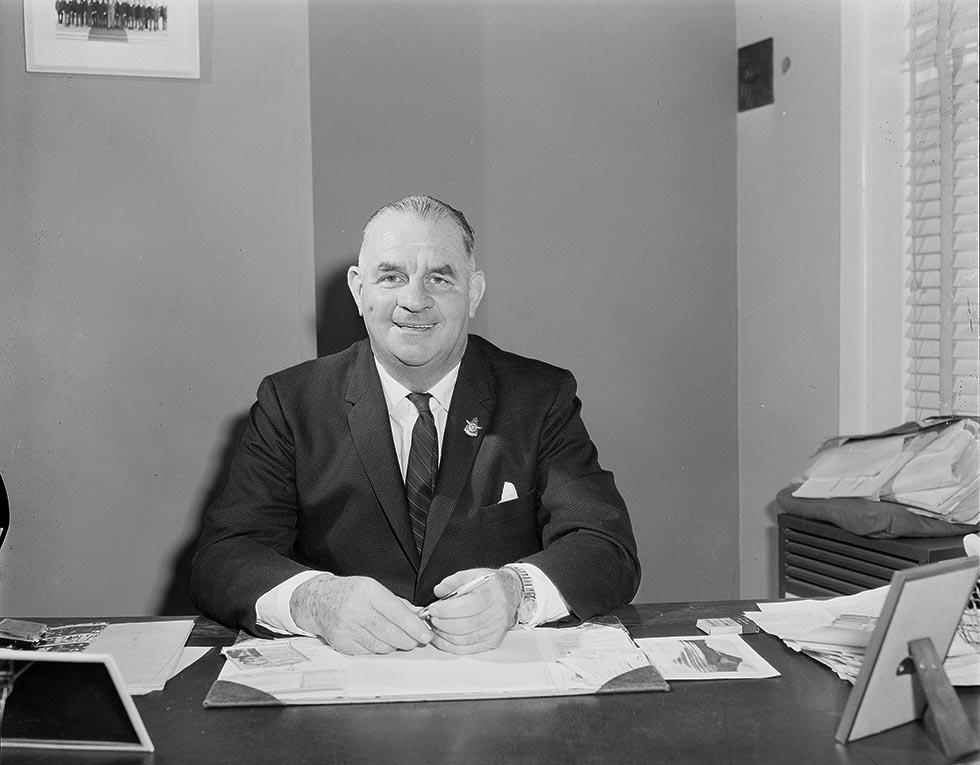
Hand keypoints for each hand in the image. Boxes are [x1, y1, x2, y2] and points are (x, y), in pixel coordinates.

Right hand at [290, 574, 432, 654]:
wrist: (318, 601)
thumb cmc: (349, 592)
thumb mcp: (373, 588)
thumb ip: (396, 603)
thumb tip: (418, 617)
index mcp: (367, 591)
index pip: (397, 613)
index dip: (414, 626)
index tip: (425, 633)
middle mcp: (356, 609)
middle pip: (390, 632)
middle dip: (409, 639)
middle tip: (418, 640)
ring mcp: (347, 628)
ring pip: (381, 645)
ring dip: (395, 645)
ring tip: (399, 639)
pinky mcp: (342, 643)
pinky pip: (369, 651)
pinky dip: (379, 648)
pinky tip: (380, 640)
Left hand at [426, 567, 521, 654]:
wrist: (511, 593)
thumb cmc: (491, 585)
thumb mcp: (472, 575)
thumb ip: (453, 581)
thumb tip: (438, 591)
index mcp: (491, 594)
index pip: (467, 607)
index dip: (447, 610)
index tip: (433, 608)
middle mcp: (496, 614)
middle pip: (464, 626)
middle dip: (442, 624)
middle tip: (431, 618)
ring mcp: (496, 630)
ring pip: (464, 640)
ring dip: (444, 635)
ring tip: (435, 627)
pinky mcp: (493, 641)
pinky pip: (468, 648)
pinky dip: (450, 646)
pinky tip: (442, 638)